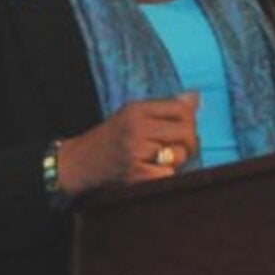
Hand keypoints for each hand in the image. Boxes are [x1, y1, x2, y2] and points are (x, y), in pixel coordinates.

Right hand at [55, 92, 198, 195]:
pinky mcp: (134, 175)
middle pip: (187, 131)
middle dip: (190, 142)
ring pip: (180, 155)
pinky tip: (153, 172)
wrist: (78, 162)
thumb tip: (196, 97)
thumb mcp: (133, 114)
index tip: (184, 128)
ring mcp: (135, 152)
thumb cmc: (111, 137)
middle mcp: (136, 128)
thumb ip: (165, 107)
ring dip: (177, 161)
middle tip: (180, 148)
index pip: (182, 109)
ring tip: (162, 160)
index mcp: (137, 109)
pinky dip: (166, 176)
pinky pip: (169, 175)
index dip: (191, 120)